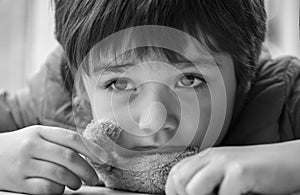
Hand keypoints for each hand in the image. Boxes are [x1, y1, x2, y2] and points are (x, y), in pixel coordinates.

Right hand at [0, 125, 106, 193]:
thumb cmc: (20, 145)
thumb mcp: (37, 136)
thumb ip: (59, 141)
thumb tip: (90, 151)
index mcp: (40, 132)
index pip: (72, 138)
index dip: (92, 149)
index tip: (104, 158)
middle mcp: (32, 146)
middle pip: (69, 157)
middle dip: (87, 170)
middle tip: (94, 178)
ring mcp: (24, 164)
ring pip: (60, 174)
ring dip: (75, 181)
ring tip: (77, 183)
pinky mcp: (18, 182)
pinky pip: (46, 188)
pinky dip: (59, 190)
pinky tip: (60, 188)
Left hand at [166, 142, 299, 194]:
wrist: (289, 161)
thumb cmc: (258, 171)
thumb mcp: (226, 173)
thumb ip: (208, 180)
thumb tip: (189, 194)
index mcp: (207, 157)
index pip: (175, 173)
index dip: (174, 192)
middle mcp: (213, 156)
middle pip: (179, 179)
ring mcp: (226, 162)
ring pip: (193, 188)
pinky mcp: (240, 171)